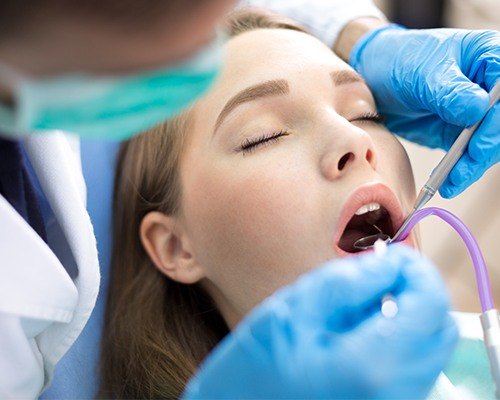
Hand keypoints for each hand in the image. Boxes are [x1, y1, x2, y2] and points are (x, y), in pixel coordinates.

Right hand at [183, 245, 457, 398]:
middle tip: (376, 277)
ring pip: (429, 349)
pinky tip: (356, 336)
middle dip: (415, 292)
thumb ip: (349, 281)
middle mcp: (396, 394)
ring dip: (406, 316)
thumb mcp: (294, 310)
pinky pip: (412, 369)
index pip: (431, 303)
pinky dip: (397, 341)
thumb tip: (391, 262)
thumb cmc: (253, 372)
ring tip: (356, 310)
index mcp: (373, 365)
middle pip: (440, 328)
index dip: (416, 269)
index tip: (392, 256)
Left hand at [349, 26, 498, 197]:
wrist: (373, 79)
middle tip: (464, 169)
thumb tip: (477, 110)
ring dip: (473, 165)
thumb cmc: (399, 61)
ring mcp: (477, 112)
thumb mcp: (421, 72)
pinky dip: (460, 170)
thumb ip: (449, 91)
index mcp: (489, 58)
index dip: (497, 119)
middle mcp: (489, 86)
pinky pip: (469, 155)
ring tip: (452, 182)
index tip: (478, 143)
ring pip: (489, 143)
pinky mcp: (462, 133)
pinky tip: (447, 183)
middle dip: (486, 149)